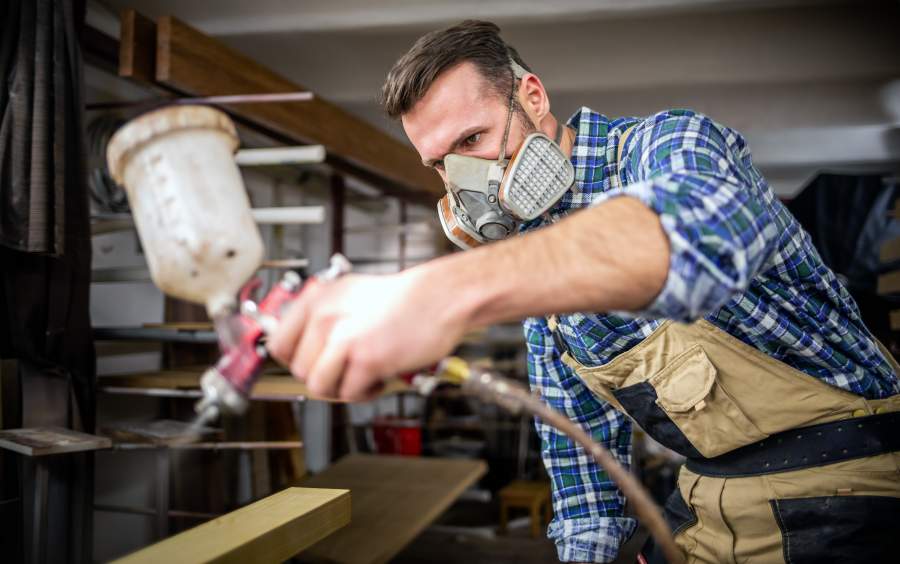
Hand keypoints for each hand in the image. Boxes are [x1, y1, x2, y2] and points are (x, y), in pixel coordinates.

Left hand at [267, 267, 468, 400]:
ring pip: (318, 386)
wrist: (440, 297)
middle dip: (325, 376)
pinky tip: (381, 374)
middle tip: (349, 368)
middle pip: (300, 371)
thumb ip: (321, 318)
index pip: (279, 344)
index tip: (312, 364)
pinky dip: (366, 391)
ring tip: (363, 374)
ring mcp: (344, 338)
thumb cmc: (403, 299)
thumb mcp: (349, 295)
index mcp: (317, 299)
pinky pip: (349, 393)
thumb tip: (299, 348)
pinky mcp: (366, 359)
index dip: (296, 360)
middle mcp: (325, 316)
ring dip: (342, 387)